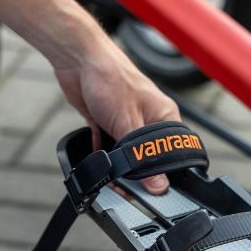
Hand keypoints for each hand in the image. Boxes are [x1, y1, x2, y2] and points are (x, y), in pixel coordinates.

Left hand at [52, 37, 179, 193]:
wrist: (79, 59)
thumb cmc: (110, 78)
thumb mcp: (128, 123)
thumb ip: (141, 155)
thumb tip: (159, 184)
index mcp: (163, 116)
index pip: (171, 152)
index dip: (163, 173)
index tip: (153, 192)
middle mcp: (147, 118)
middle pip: (147, 155)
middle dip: (137, 172)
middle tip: (128, 189)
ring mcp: (126, 119)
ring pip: (125, 151)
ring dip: (117, 163)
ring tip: (111, 179)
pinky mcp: (106, 119)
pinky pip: (107, 144)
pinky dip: (102, 154)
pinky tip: (98, 164)